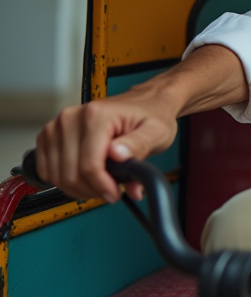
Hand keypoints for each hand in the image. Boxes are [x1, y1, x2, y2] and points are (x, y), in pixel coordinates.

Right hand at [35, 91, 177, 203]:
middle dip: (92, 190)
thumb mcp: (156, 131)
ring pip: (57, 175)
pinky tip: (83, 178)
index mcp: (97, 115)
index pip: (89, 165)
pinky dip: (63, 181)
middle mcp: (72, 118)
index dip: (102, 186)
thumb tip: (118, 156)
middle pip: (71, 173)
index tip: (115, 193)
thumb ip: (139, 145)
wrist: (143, 103)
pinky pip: (47, 170)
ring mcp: (58, 127)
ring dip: (78, 188)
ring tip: (99, 185)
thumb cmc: (149, 115)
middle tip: (110, 191)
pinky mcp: (50, 136)